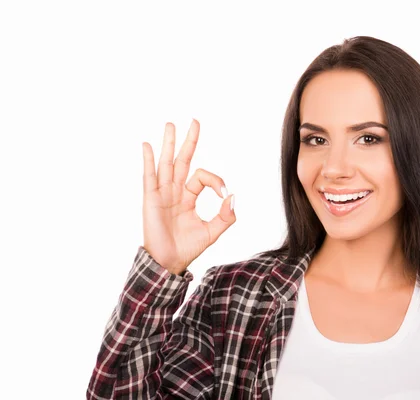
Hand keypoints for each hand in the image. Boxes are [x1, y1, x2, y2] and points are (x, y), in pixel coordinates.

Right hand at [141, 119, 235, 274]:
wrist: (169, 262)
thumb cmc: (187, 248)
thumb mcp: (212, 232)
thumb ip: (225, 216)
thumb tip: (232, 196)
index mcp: (188, 197)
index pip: (202, 176)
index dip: (216, 181)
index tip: (224, 194)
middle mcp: (175, 191)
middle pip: (182, 160)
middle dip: (189, 141)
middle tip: (194, 121)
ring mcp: (162, 193)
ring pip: (166, 163)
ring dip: (168, 144)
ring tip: (170, 125)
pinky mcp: (151, 199)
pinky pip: (149, 176)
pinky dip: (148, 161)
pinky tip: (147, 146)